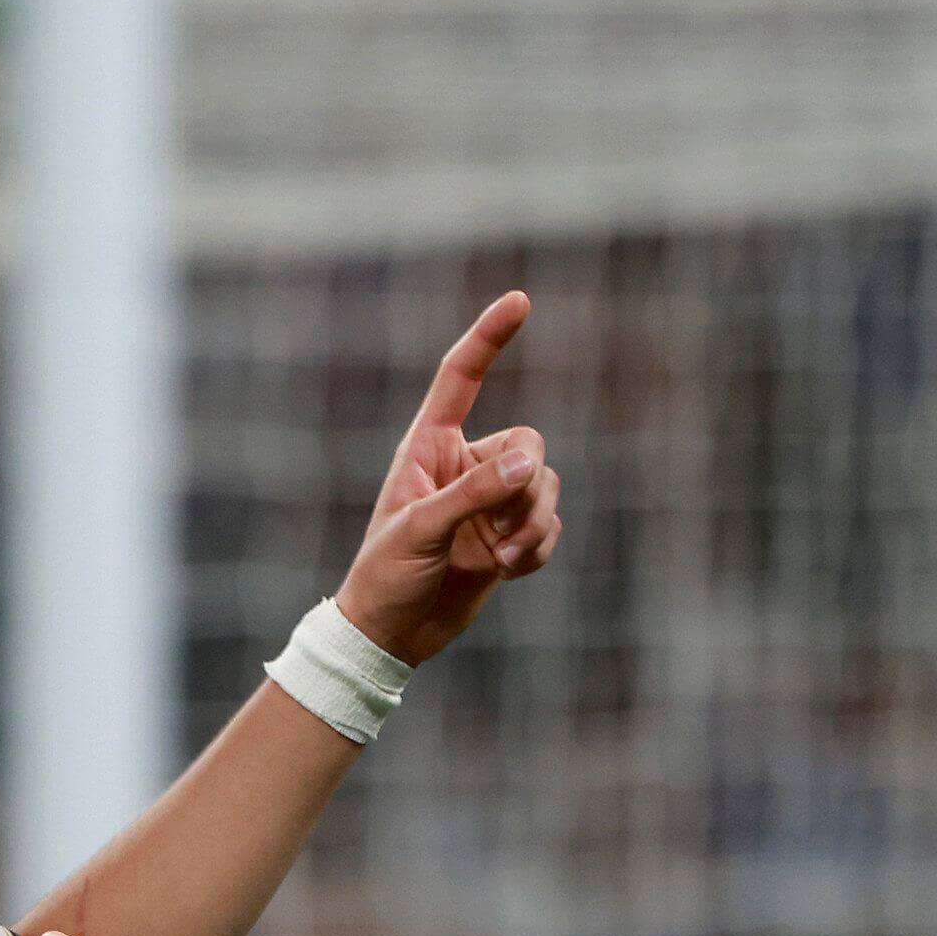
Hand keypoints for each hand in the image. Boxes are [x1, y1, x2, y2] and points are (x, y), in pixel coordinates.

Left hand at [334, 289, 563, 669]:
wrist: (393, 635)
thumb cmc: (387, 575)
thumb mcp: (421, 530)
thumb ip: (472, 495)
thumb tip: (527, 467)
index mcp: (430, 446)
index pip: (462, 378)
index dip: (489, 338)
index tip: (520, 301)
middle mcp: (465, 466)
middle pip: (528, 443)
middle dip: (527, 484)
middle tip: (503, 526)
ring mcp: (490, 502)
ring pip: (545, 487)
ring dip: (534, 523)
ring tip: (502, 557)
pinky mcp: (509, 537)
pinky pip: (549, 525)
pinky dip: (538, 548)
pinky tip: (509, 571)